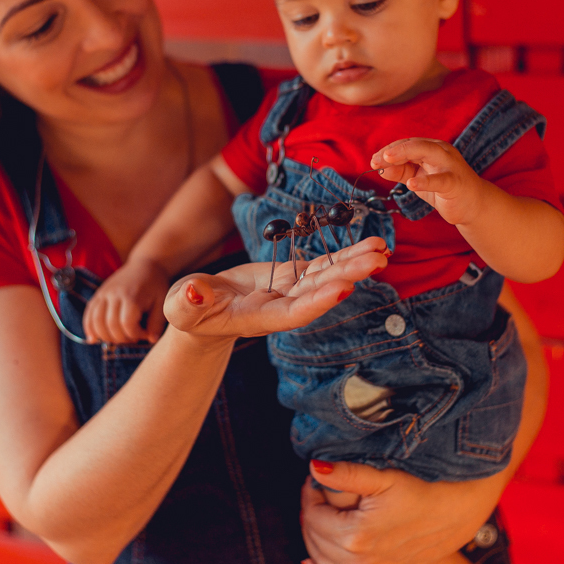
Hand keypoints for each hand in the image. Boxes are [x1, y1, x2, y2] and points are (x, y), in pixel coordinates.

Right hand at [83, 258, 168, 344]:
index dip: (136, 335)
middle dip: (122, 338)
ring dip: (105, 336)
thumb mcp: (162, 302)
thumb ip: (157, 323)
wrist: (146, 264)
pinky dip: (88, 328)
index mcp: (132, 296)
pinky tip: (93, 339)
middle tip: (132, 337)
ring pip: (95, 321)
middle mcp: (114, 294)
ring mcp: (104, 293)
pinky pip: (88, 313)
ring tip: (118, 338)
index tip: (145, 333)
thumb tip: (151, 339)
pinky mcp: (98, 294)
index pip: (127, 324)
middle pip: (110, 325)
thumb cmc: (156, 285)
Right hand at [163, 237, 388, 339]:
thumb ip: (187, 301)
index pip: (292, 313)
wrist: (202, 309)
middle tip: (377, 261)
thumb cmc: (189, 310)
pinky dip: (343, 255)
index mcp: (259, 318)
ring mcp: (289, 290)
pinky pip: (321, 264)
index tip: (342, 288)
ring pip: (326, 275)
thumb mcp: (181, 306)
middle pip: (319, 291)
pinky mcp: (291, 275)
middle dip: (348, 275)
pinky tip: (369, 246)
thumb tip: (194, 291)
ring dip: (354, 263)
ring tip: (381, 249)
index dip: (317, 301)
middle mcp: (282, 306)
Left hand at [300, 460, 506, 563]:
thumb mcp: (384, 478)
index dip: (309, 495)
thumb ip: (346, 474)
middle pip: (315, 541)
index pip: (313, 516)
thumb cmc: (422, 491)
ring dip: (315, 542)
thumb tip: (314, 468)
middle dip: (310, 516)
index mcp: (358, 537)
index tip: (312, 481)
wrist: (455, 514)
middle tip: (315, 496)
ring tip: (319, 519)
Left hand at [370, 138, 484, 227]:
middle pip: (415, 144)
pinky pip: (440, 180)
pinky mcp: (456, 182)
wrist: (472, 205)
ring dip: (406, 153)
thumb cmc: (443, 189)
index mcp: (431, 148)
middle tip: (376, 159)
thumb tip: (380, 169)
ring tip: (388, 160)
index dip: (388, 151)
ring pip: (428, 152)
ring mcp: (450, 165)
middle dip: (394, 149)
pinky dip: (425, 181)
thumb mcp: (417, 179)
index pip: (406, 144)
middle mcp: (441, 151)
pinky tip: (411, 184)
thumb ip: (400, 173)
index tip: (373, 161)